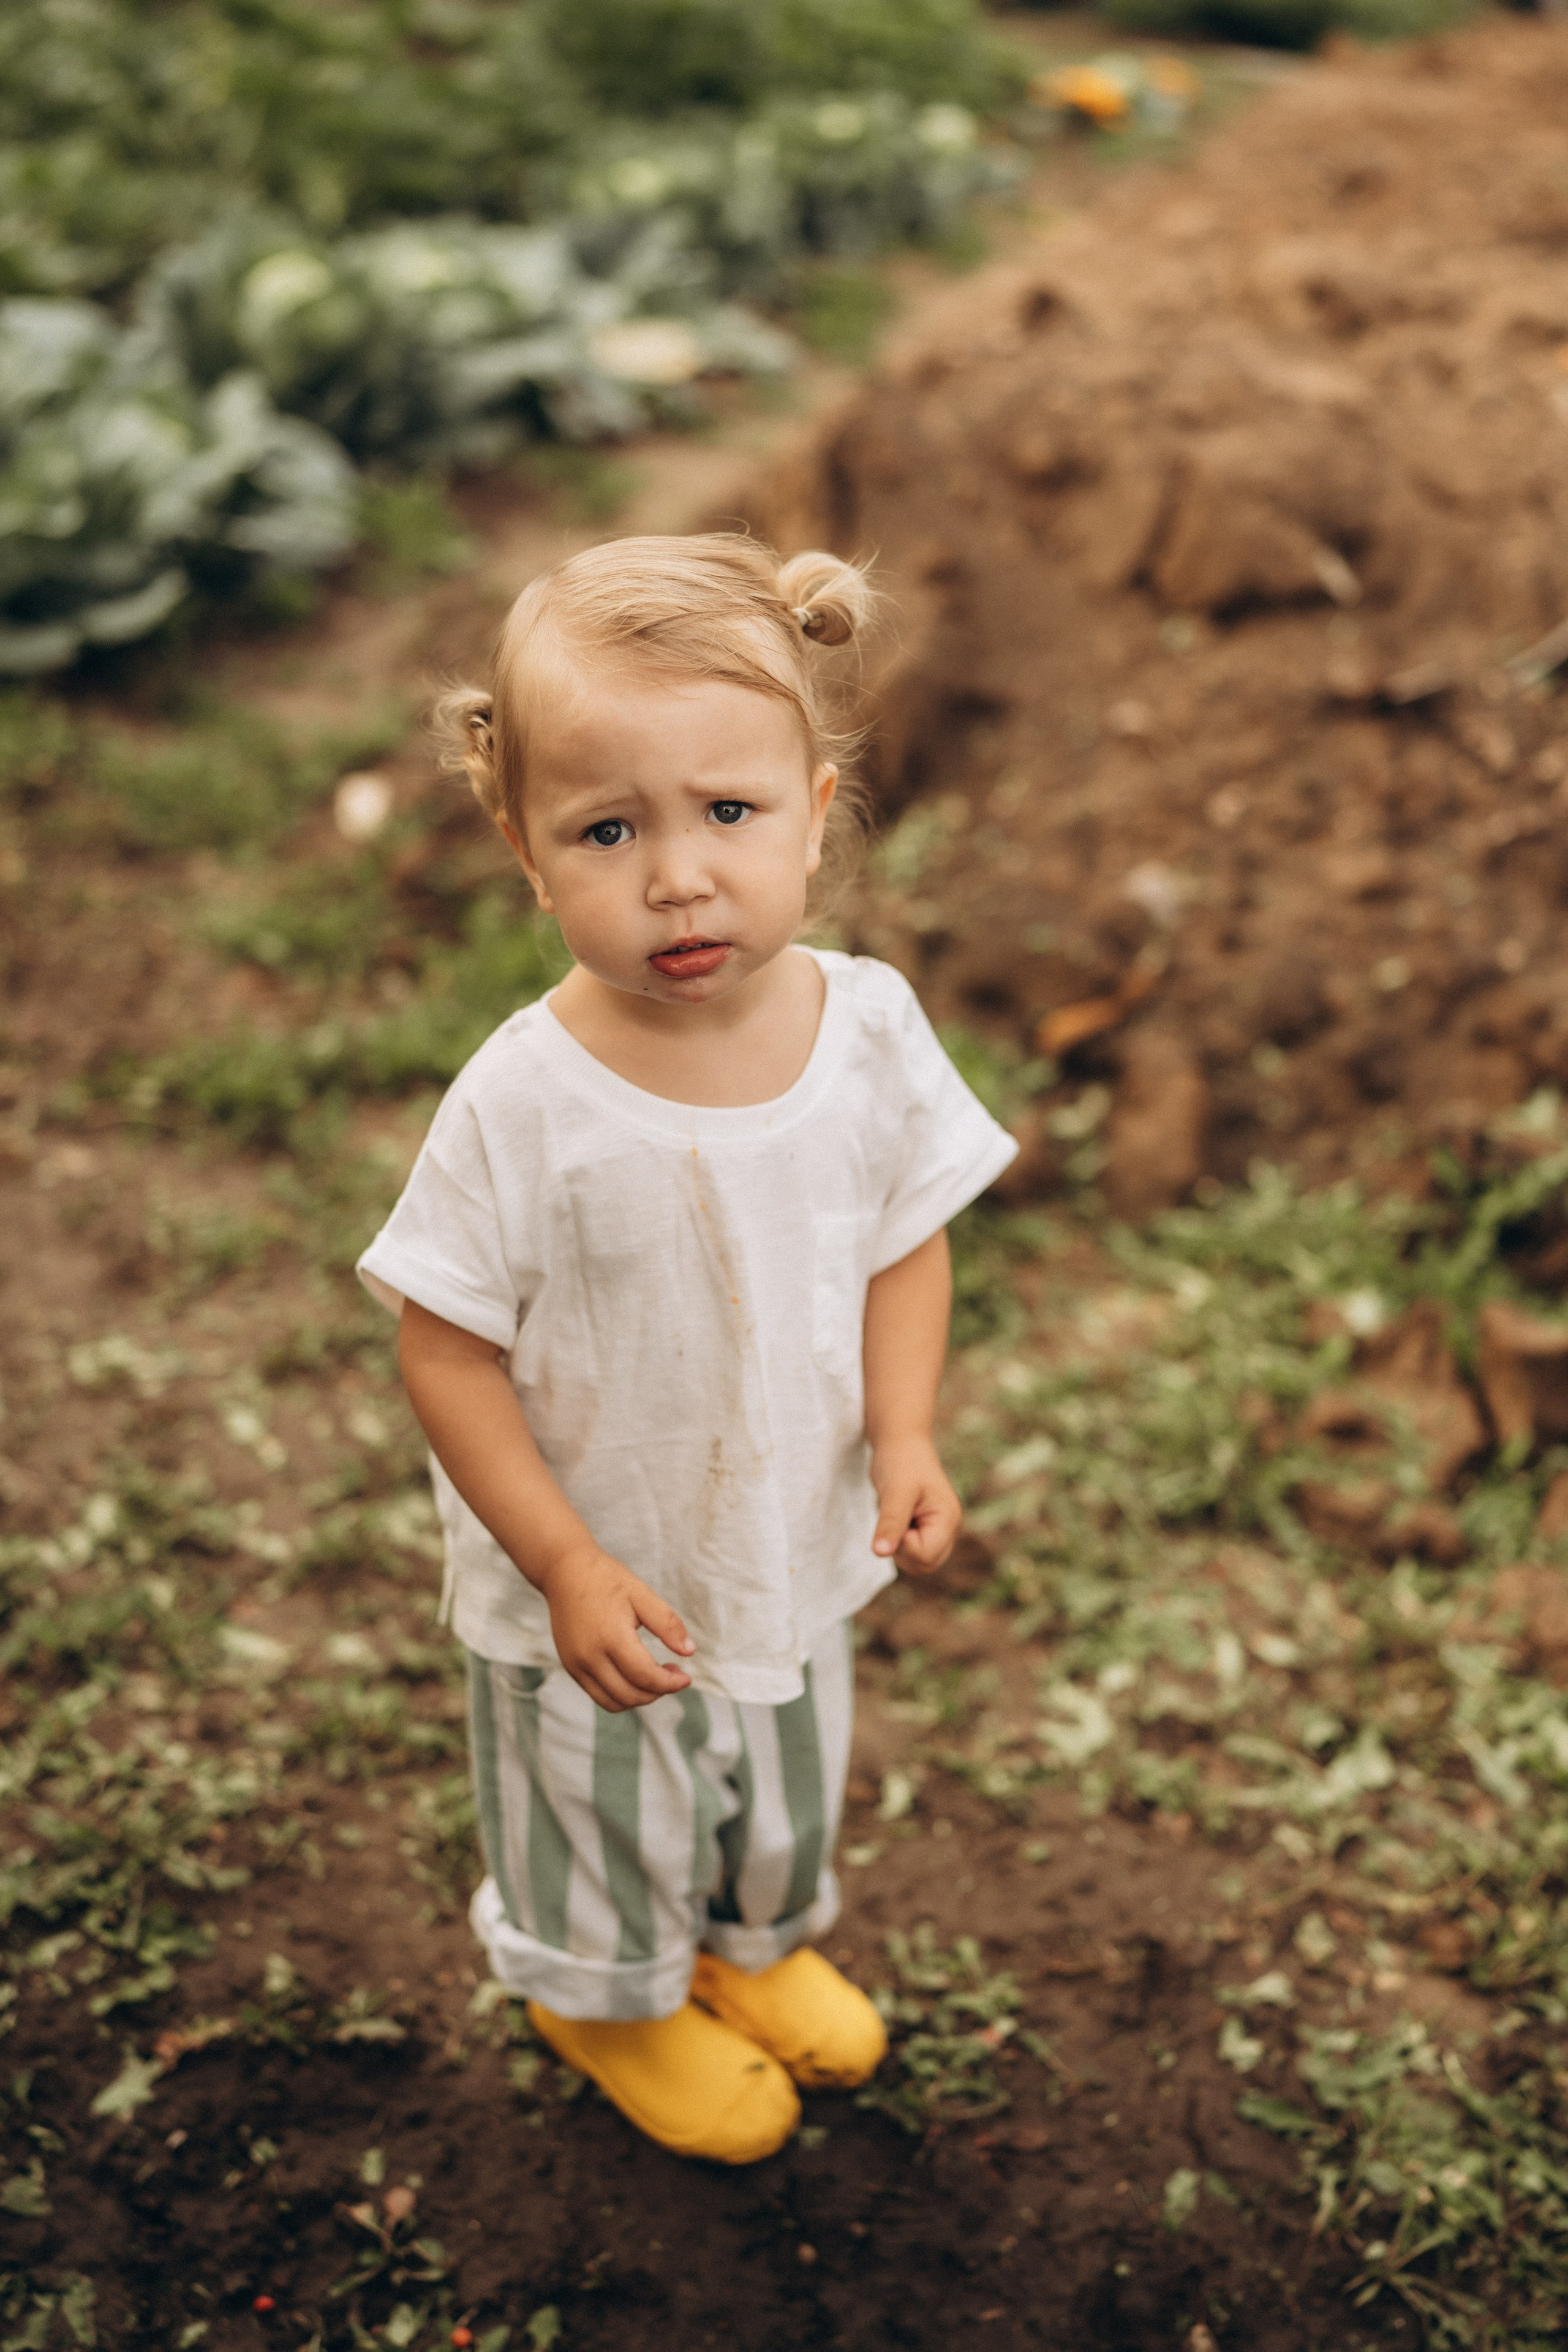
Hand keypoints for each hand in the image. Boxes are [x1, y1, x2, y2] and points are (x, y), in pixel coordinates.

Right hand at [541, 1546, 694, 1712]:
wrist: (565, 1572)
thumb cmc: (607, 1580)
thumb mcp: (642, 1594)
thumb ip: (667, 1624)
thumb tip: (689, 1652)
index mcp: (611, 1637)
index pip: (645, 1676)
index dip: (670, 1683)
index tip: (686, 1678)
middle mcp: (589, 1656)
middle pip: (630, 1695)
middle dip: (658, 1692)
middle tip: (673, 1675)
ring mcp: (576, 1665)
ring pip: (613, 1702)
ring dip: (639, 1698)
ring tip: (654, 1678)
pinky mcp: (570, 1667)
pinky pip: (598, 1695)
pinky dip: (620, 1695)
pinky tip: (634, 1676)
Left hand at [870, 1434, 961, 1577]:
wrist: (902, 1443)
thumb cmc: (901, 1462)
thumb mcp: (895, 1492)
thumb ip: (891, 1523)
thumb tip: (880, 1553)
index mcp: (949, 1520)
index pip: (925, 1557)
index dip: (903, 1544)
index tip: (897, 1515)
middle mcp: (949, 1529)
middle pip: (924, 1565)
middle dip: (902, 1550)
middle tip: (895, 1518)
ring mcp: (940, 1531)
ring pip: (917, 1563)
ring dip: (900, 1547)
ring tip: (897, 1516)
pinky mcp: (928, 1530)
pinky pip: (913, 1552)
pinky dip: (899, 1542)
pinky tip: (899, 1519)